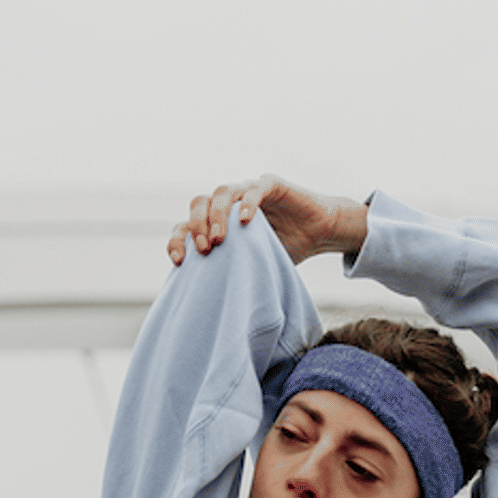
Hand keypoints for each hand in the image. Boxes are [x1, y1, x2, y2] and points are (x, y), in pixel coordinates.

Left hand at [167, 175, 367, 267]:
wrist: (319, 233)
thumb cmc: (285, 250)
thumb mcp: (252, 265)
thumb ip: (231, 273)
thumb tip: (211, 312)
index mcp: (219, 221)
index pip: (187, 224)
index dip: (177, 240)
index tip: (179, 261)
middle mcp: (230, 203)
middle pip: (199, 202)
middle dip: (196, 226)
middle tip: (205, 250)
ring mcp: (248, 191)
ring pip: (222, 192)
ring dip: (216, 216)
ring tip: (220, 239)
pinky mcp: (271, 185)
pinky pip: (254, 188)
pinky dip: (247, 203)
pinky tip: (245, 221)